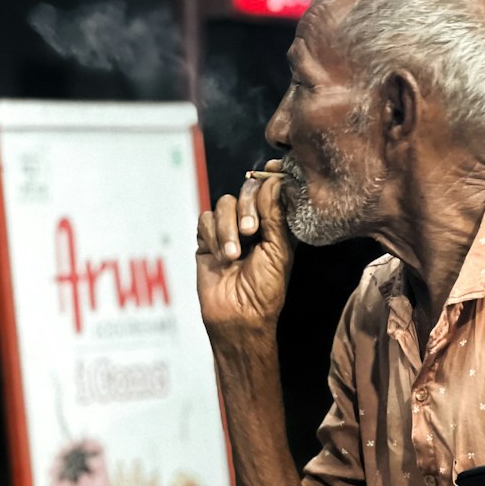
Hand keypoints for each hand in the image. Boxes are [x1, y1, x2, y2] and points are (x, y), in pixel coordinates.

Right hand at [195, 160, 294, 333]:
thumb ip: (275, 215)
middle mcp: (254, 223)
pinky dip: (214, 235)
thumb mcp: (278, 251)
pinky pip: (206, 219)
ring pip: (224, 203)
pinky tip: (222, 256)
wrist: (238, 316)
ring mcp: (229, 229)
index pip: (273, 191)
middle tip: (251, 231)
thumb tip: (274, 182)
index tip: (271, 169)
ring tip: (235, 253)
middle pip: (248, 190)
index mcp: (277, 225)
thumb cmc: (265, 290)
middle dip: (248, 207)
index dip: (272, 179)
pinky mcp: (207, 239)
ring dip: (229, 226)